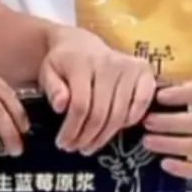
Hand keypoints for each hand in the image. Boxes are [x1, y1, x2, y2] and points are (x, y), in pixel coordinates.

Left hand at [40, 27, 156, 153]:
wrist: (81, 42)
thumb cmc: (63, 62)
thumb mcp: (48, 72)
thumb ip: (52, 88)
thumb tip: (60, 106)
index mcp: (82, 63)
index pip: (80, 105)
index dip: (72, 130)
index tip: (63, 143)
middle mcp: (109, 63)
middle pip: (101, 113)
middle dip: (87, 137)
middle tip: (77, 148)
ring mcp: (129, 66)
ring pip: (119, 114)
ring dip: (105, 136)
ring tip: (91, 145)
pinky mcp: (144, 71)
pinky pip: (141, 103)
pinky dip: (130, 120)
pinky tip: (116, 129)